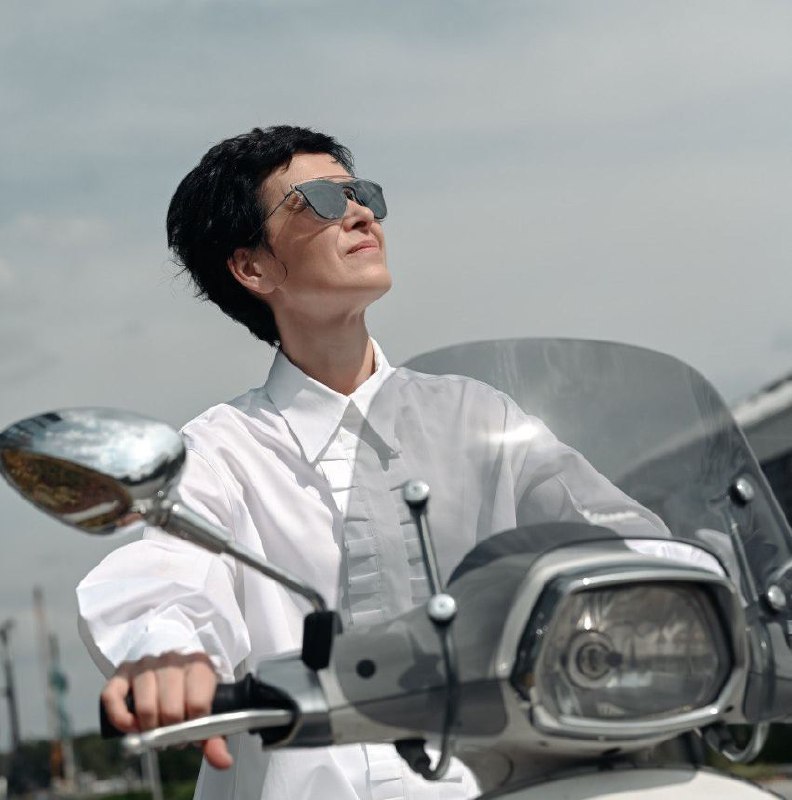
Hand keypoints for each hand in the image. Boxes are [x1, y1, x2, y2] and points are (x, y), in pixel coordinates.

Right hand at [101, 651, 232, 769]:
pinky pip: (112, 698)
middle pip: (170, 709)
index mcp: (199, 665)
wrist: (171, 666)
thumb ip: (215, 738)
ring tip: (155, 731)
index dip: (193, 729)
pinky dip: (120, 719)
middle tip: (172, 736)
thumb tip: (223, 761)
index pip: (197, 705)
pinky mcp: (123, 671)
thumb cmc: (190, 693)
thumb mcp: (207, 710)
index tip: (192, 735)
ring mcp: (146, 663)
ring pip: (145, 707)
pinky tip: (131, 727)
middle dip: (171, 732)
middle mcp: (172, 660)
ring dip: (149, 729)